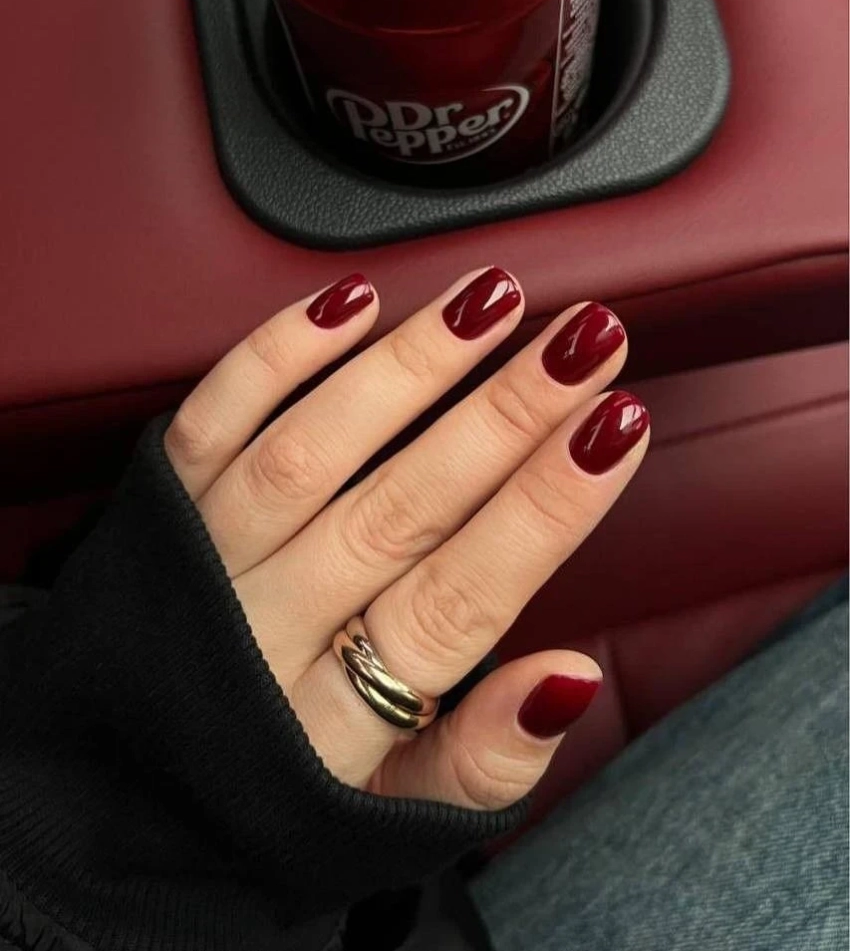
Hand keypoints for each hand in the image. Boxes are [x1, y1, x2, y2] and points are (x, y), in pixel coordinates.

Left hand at [164, 269, 648, 810]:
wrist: (119, 799)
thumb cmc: (276, 793)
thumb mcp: (393, 817)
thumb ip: (487, 755)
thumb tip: (570, 676)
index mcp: (341, 720)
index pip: (464, 597)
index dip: (546, 507)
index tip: (616, 425)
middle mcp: (268, 630)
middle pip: (402, 507)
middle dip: (506, 414)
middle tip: (587, 337)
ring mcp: (208, 562)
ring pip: (315, 448)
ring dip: (409, 366)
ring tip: (492, 300)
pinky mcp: (161, 510)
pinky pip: (213, 421)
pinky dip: (276, 355)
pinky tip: (350, 304)